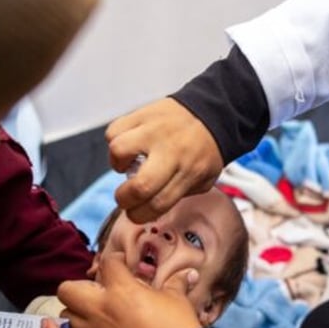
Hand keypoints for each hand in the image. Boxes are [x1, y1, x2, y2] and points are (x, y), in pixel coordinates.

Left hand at [58, 254, 201, 327]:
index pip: (106, 263)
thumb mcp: (177, 299)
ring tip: (95, 312)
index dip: (115, 259)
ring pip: (67, 317)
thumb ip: (175, 283)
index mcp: (121, 291)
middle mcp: (102, 310)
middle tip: (95, 290)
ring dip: (77, 312)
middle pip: (66, 290)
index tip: (122, 264)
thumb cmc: (179, 327)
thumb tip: (187, 273)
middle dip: (77, 286)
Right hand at [106, 98, 221, 222]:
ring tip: (127, 162)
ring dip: (117, 163)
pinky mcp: (142, 114)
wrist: (213, 112)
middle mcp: (171, 152)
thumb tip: (150, 207)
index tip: (135, 214)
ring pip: (119, 150)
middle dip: (124, 199)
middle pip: (139, 186)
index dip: (139, 215)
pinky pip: (115, 130)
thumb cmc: (205, 149)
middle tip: (125, 196)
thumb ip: (179, 195)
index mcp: (189, 172)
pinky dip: (115, 140)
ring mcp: (154, 130)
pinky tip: (128, 144)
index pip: (157, 204)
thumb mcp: (204, 180)